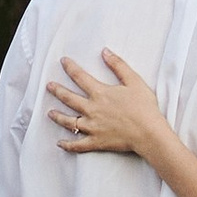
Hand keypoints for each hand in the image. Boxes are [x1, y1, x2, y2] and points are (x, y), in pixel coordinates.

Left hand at [47, 49, 165, 159]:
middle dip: (57, 91)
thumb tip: (105, 52)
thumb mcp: (134, 81)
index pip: (80, 77)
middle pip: (69, 99)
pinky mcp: (95, 142)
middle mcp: (91, 109)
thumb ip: (118, 65)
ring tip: (49, 113)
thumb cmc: (144, 107)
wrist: (148, 132)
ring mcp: (92, 127)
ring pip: (69, 122)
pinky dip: (67, 145)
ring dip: (58, 116)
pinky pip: (77, 145)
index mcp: (100, 93)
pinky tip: (60, 143)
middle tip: (49, 86)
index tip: (63, 61)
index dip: (70, 68)